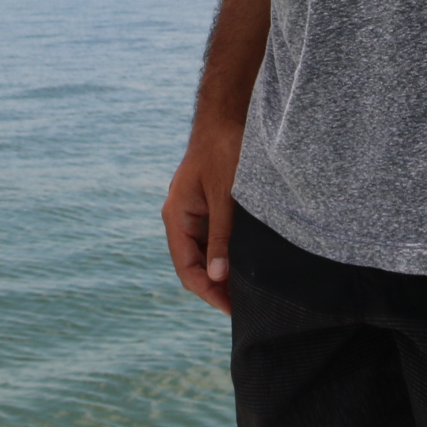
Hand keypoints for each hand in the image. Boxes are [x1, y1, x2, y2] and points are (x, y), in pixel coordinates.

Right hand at [163, 118, 242, 315]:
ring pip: (204, 252)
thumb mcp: (225, 197)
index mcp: (176, 217)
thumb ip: (221, 238)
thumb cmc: (224, 152)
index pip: (187, 269)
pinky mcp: (207, 204)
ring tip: (250, 289)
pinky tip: (247, 262)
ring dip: (223, 271)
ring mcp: (193, 211)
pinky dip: (227, 253)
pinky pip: (213, 237)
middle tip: (246, 306)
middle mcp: (180, 217)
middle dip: (217, 287)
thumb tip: (219, 277)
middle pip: (194, 264)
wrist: (226, 115)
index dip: (209, 293)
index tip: (233, 310)